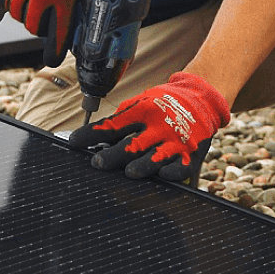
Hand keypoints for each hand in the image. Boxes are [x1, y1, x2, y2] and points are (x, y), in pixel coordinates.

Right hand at [0, 0, 95, 62]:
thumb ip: (76, 2)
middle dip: (38, 25)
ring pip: (17, 14)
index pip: (59, 32)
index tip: (53, 57)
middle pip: (32, 26)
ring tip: (33, 0)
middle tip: (42, 17)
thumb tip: (79, 24)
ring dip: (24, 12)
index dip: (56, 49)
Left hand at [67, 72, 229, 182]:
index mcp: (142, 112)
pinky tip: (163, 175)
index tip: (74, 142)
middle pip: (133, 144)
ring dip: (143, 165)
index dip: (92, 134)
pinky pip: (182, 167)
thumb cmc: (163, 104)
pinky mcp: (191, 155)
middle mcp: (158, 127)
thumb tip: (91, 136)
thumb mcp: (140, 104)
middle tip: (97, 162)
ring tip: (129, 173)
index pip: (113, 125)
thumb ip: (118, 120)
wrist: (200, 98)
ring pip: (157, 157)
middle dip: (114, 154)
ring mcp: (175, 141)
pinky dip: (172, 172)